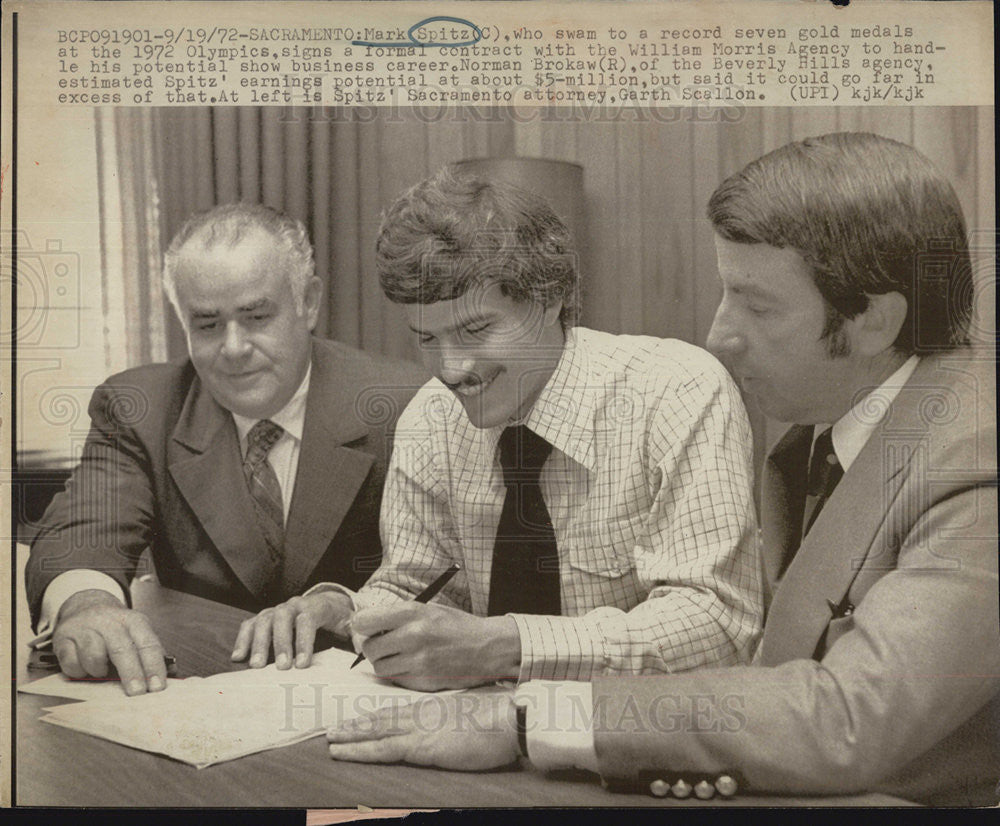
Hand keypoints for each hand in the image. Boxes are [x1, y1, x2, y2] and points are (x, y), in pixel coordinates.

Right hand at [52, 589, 166, 695]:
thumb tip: (169, 674)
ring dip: (99, 671)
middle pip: (122, 650)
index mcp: (134, 621)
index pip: (148, 644)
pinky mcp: (64, 637)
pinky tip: (84, 665)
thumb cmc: (115, 627)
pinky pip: (71, 663)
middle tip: (136, 692)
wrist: (85, 605)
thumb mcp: (137, 632)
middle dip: (131, 674)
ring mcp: (85, 628)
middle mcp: (110, 622)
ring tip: (101, 669)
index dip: (154, 667)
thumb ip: (151, 653)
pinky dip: (79, 671)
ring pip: (94, 658)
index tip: (156, 686)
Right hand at [231, 591, 352, 668]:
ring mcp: (277, 609)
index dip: (304, 641)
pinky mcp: (264, 617)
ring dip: (258, 643)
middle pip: (282, 619)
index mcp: (316, 605)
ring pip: (263, 621)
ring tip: (256, 667)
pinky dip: (242, 639)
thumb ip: (356, 634)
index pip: (307, 619)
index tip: (301, 665)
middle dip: (281, 644)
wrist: (327, 603)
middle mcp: (294, 604)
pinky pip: (249, 625)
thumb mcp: (351, 623)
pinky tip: (237, 657)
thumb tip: (361, 648)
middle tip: (281, 668)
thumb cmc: (338, 619)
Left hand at [327, 688, 519, 770]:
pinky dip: (359, 749)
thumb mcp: (470, 713)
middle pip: (379, 719)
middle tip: (331, 730)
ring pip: (375, 731)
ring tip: (330, 740)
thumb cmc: (498, 717)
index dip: (373, 717)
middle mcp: (420, 714)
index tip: (356, 720)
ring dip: (350, 736)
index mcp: (432, 707)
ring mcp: (419, 729)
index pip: (395, 712)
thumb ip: (453, 718)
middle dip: (354, 726)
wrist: (509, 716)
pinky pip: (383, 749)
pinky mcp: (422, 746)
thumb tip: (448, 726)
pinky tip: (343, 752)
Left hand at [351, 602, 520, 690]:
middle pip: (368, 648)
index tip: (366, 627)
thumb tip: (362, 624)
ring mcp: (417, 661)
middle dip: (372, 647)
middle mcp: (413, 636)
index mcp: (412, 612)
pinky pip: (396, 680)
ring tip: (401, 655)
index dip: (361, 625)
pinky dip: (400, 674)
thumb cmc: (456, 626)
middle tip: (386, 644)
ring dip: (385, 663)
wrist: (488, 648)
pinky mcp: (423, 682)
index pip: (364, 621)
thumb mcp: (427, 609)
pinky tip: (415, 666)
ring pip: (379, 668)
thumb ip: (396, 616)